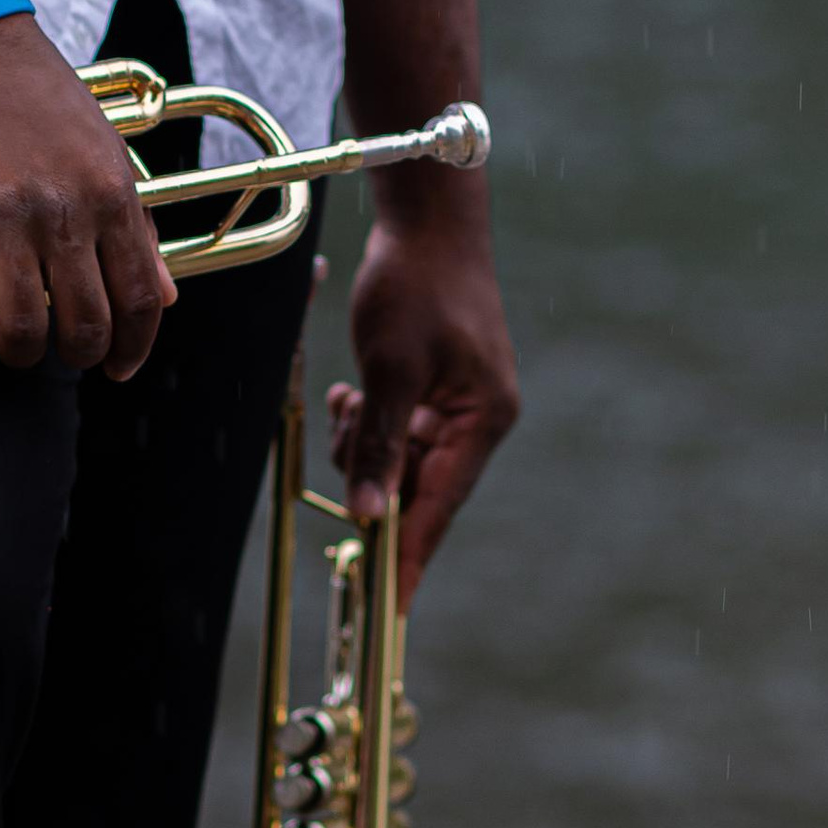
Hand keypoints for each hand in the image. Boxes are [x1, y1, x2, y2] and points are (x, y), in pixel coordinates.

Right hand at [0, 14, 175, 381]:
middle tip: (59, 349)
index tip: (119, 368)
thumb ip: (136, 226)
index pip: (139, 299)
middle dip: (76, 355)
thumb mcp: (104, 153)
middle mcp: (64, 209)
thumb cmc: (39, 96)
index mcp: (111, 193)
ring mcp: (3, 215)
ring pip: (22, 330)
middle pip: (85, 327)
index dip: (133, 348)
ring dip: (17, 351)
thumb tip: (166, 298)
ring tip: (8, 338)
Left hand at [328, 211, 518, 599]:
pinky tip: (351, 391)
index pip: (440, 507)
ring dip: (364, 440)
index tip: (388, 610)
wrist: (427, 217)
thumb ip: (379, 444)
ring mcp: (457, 402)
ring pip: (399, 457)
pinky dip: (369, 419)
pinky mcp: (436, 386)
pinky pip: (397, 428)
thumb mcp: (389, 367)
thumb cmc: (416, 284)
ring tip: (347, 396)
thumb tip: (367, 516)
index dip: (410, 557)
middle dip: (371, 469)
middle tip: (345, 425)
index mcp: (483, 420)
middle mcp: (477, 418)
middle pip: (416, 484)